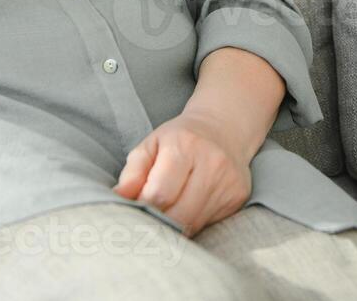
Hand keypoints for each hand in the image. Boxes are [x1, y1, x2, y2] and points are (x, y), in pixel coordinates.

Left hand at [112, 109, 253, 237]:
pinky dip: (192, 224)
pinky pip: (208, 223)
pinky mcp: (238, 196)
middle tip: (146, 221)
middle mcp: (211, 163)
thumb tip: (117, 199)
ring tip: (163, 218)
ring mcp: (228, 181)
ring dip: (174, 228)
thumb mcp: (150, 145)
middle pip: (179, 214)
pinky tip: (186, 211)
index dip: (143, 208)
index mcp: (184, 145)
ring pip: (194, 224)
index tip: (135, 211)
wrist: (223, 128)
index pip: (160, 193)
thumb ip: (132, 173)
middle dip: (157, 223)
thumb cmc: (179, 138)